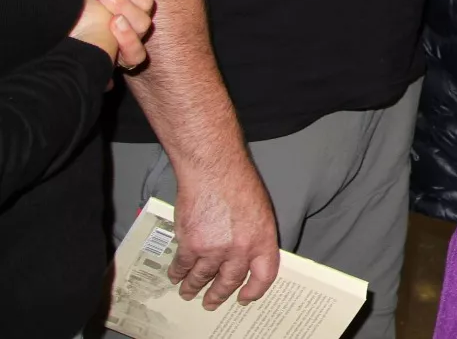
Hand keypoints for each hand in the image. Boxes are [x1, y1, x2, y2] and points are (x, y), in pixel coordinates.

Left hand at [70, 0, 154, 70]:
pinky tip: (114, 25)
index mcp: (126, 6)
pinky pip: (138, 52)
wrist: (71, 58)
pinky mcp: (129, 59)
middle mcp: (133, 23)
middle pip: (144, 2)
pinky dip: (127, 37)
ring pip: (143, 23)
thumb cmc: (82, 24)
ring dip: (123, 7)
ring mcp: (132, 41)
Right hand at [170, 162, 280, 308]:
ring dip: (194, 287)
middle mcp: (240, 249)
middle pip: (229, 281)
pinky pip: (183, 266)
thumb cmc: (239, 183)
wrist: (214, 170)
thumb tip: (248, 256)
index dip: (255, 290)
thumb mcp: (261, 211)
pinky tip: (175, 275)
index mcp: (262, 239)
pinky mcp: (191, 244)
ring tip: (188, 293)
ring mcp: (214, 249)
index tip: (245, 298)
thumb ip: (255, 236)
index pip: (264, 275)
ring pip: (202, 277)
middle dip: (218, 295)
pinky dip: (177, 273)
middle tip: (211, 302)